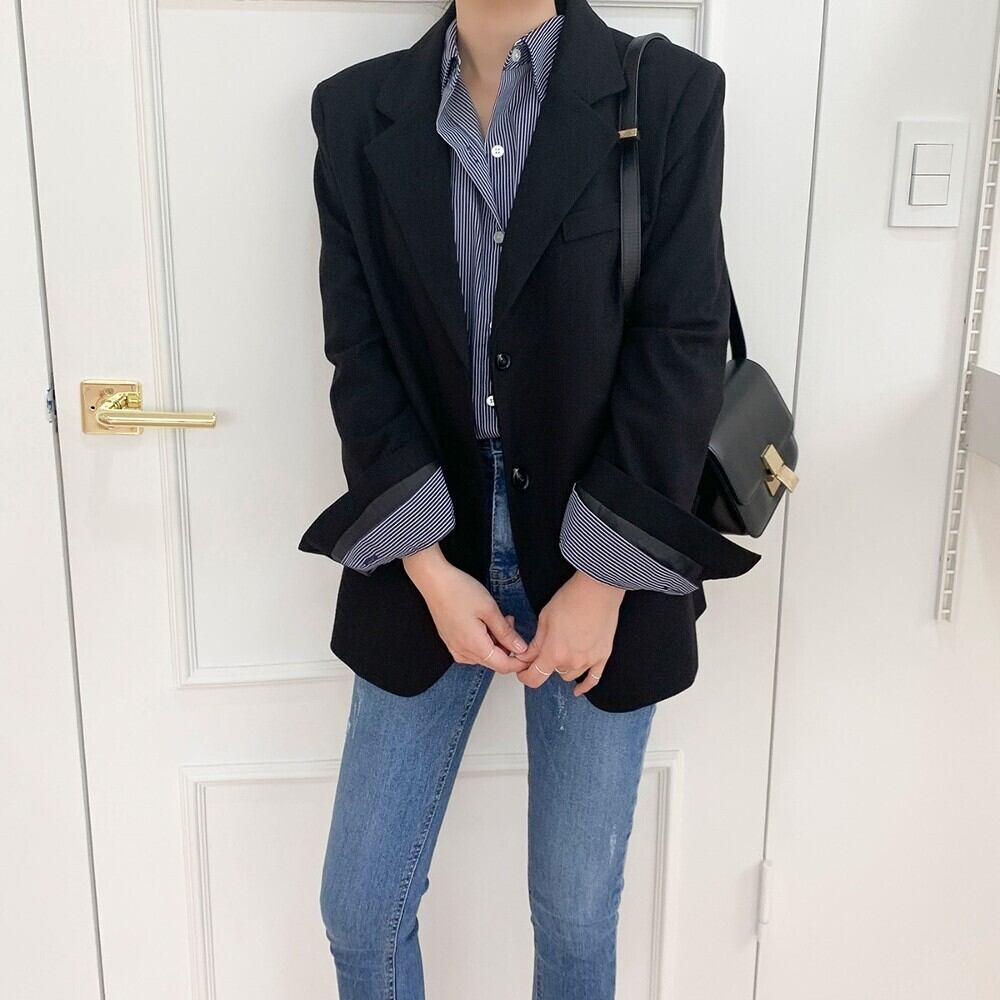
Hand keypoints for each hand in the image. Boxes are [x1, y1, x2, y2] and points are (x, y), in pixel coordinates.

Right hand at [403, 544, 527, 670]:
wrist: (434, 581)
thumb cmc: (460, 591)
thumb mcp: (490, 610)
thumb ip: (506, 632)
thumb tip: (520, 648)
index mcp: (475, 646)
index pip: (504, 666)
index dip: (520, 662)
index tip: (530, 652)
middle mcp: (463, 652)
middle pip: (494, 662)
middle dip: (509, 647)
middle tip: (510, 621)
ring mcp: (454, 648)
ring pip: (483, 656)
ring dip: (496, 643)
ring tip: (497, 618)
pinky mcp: (450, 641)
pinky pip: (471, 651)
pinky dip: (483, 642)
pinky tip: (484, 625)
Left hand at [512, 570, 624, 695]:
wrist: (599, 589)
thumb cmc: (571, 599)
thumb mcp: (544, 619)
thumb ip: (535, 643)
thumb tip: (525, 656)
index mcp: (553, 653)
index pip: (534, 678)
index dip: (524, 676)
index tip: (523, 671)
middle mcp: (571, 662)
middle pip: (552, 674)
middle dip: (545, 664)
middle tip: (544, 650)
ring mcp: (589, 661)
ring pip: (569, 675)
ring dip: (562, 668)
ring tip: (562, 651)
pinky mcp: (603, 656)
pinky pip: (593, 679)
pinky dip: (584, 686)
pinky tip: (577, 690)